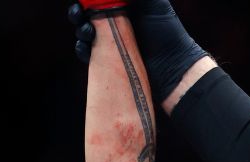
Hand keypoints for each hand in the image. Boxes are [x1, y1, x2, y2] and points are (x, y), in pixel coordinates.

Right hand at [68, 0, 207, 101]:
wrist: (172, 67)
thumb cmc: (167, 32)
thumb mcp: (154, 4)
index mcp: (124, 7)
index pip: (98, 0)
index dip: (87, 0)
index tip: (82, 2)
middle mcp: (115, 23)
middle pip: (87, 14)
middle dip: (78, 14)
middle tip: (79, 15)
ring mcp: (111, 42)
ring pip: (85, 33)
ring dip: (80, 31)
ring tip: (88, 33)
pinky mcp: (108, 61)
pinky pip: (88, 54)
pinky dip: (83, 49)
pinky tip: (85, 48)